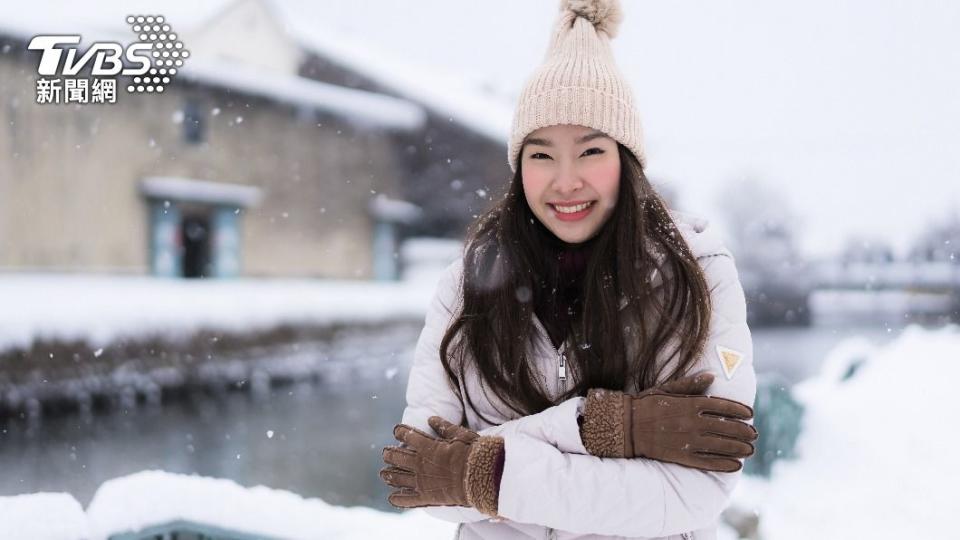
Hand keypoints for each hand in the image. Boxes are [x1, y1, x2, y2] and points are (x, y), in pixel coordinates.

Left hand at [380, 416, 503, 515]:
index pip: (407, 435)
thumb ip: (444, 427)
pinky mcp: (426, 497)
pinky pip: (407, 499)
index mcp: (427, 446)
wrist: (481, 477)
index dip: (400, 432)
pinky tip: (392, 498)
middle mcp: (420, 463)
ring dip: (389, 475)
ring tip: (384, 474)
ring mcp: (421, 481)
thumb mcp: (460, 435)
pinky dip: (398, 499)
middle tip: (386, 453)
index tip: (396, 431)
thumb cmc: (473, 454)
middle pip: (397, 457)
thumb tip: (431, 418)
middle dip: (389, 454)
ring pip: (397, 477)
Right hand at [580, 371, 757, 471]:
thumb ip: (691, 384)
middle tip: (755, 434)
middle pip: (726, 427)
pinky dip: (724, 464)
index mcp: (690, 404)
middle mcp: (692, 422)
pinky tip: (736, 465)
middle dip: (744, 431)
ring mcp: (688, 441)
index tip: (751, 414)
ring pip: (721, 445)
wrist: (626, 425)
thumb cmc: (647, 403)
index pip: (723, 406)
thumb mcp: (668, 388)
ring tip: (750, 450)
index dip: (739, 410)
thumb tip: (712, 376)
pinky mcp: (682, 456)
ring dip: (739, 448)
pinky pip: (708, 462)